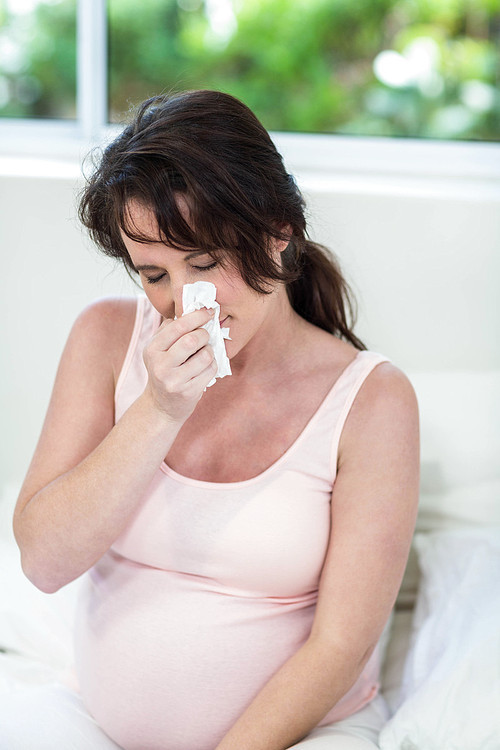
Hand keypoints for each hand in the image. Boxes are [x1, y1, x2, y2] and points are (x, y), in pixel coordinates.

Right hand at [142, 307, 216, 423]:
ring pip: (205, 356)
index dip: (196, 316)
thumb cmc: (164, 370)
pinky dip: (212, 365)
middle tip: (206, 335)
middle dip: (204, 334)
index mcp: (152, 350)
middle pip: (191, 340)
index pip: (177, 326)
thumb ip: (170, 329)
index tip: (208, 311)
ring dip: (210, 351)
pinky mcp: (188, 393)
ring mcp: (174, 381)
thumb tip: (192, 309)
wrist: (161, 406)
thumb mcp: (158, 350)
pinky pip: (210, 371)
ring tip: (204, 353)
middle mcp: (160, 365)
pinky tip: (205, 367)